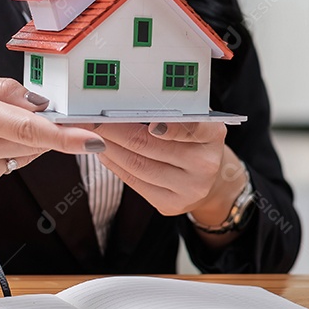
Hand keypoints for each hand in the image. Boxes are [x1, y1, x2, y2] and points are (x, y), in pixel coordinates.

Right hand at [0, 73, 104, 195]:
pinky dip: (2, 154)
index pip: (27, 127)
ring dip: (21, 140)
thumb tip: (39, 101)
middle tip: (39, 115)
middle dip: (46, 129)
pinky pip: (6, 168)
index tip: (93, 139)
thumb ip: (2, 89)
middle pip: (32, 142)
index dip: (65, 135)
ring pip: (23, 156)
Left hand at [89, 122, 246, 228]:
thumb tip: (129, 104)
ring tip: (95, 135)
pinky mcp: (171, 204)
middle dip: (117, 131)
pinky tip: (105, 152)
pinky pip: (135, 183)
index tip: (149, 123)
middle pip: (151, 146)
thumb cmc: (194, 140)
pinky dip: (115, 165)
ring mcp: (189, 188)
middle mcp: (205, 164)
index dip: (170, 127)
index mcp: (213, 135)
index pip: (193, 128)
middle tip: (95, 120)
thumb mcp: (194, 119)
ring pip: (138, 166)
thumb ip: (172, 110)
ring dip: (110, 148)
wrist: (211, 179)